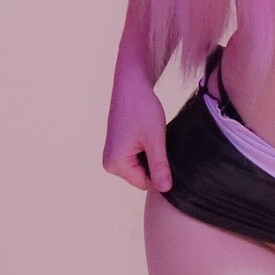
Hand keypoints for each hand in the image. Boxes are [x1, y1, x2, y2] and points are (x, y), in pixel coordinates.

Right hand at [103, 67, 172, 193]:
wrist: (131, 84)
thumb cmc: (142, 109)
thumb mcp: (155, 139)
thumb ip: (159, 166)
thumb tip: (165, 190)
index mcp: (115, 164)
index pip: (146, 184)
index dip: (160, 172)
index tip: (165, 151)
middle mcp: (109, 164)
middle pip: (142, 177)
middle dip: (155, 164)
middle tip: (158, 141)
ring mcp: (112, 156)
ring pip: (141, 168)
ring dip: (151, 156)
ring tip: (152, 137)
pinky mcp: (117, 148)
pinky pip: (136, 159)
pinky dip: (146, 150)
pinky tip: (147, 136)